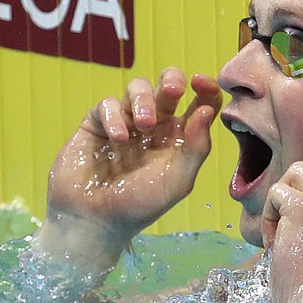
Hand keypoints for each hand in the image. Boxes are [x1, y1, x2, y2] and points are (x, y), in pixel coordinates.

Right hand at [38, 68, 221, 262]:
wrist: (93, 221)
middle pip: (168, 86)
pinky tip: (118, 138)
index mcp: (180, 138)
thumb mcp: (177, 181)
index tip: (202, 83)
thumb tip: (209, 110)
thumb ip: (196, 148)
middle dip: (171, 80)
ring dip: (144, 99)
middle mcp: (156, 126)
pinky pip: (108, 103)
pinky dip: (115, 115)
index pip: (200, 103)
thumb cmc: (140, 205)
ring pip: (137, 88)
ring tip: (143, 124)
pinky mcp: (97, 123)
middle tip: (172, 90)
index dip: (206, 88)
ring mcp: (125, 122)